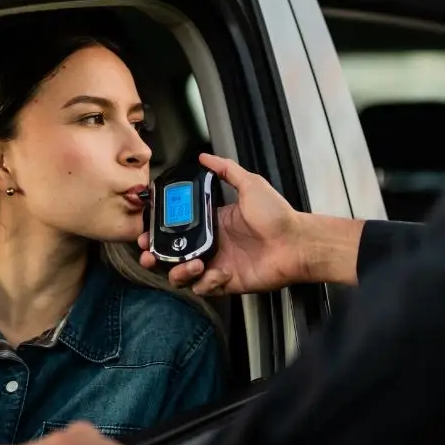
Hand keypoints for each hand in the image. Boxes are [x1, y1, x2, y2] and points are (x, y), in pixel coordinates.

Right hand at [138, 154, 363, 293]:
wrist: (297, 242)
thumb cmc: (278, 215)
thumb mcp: (251, 184)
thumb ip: (226, 170)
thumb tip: (204, 156)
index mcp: (214, 222)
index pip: (178, 227)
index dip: (160, 230)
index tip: (147, 230)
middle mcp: (212, 243)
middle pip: (173, 253)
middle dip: (157, 255)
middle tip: (150, 253)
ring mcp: (218, 264)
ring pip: (183, 274)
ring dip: (180, 271)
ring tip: (192, 264)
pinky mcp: (226, 282)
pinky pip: (205, 288)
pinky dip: (206, 282)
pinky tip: (218, 272)